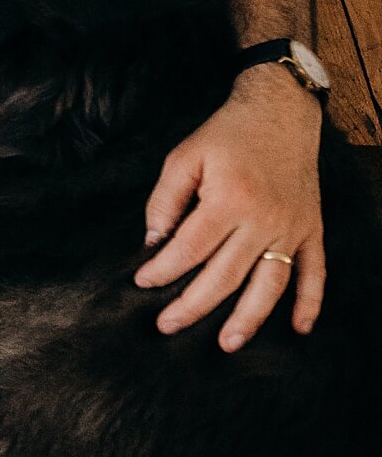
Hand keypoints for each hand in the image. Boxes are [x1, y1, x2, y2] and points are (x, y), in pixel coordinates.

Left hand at [135, 67, 324, 349]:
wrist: (280, 112)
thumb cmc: (226, 135)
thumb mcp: (183, 157)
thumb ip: (164, 201)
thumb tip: (153, 243)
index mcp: (229, 200)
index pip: (190, 249)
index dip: (163, 270)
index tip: (142, 282)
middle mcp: (264, 220)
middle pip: (226, 276)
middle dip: (193, 305)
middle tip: (167, 326)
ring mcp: (292, 228)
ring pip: (270, 285)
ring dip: (250, 318)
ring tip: (227, 344)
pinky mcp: (312, 230)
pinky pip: (315, 273)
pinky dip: (311, 303)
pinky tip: (299, 328)